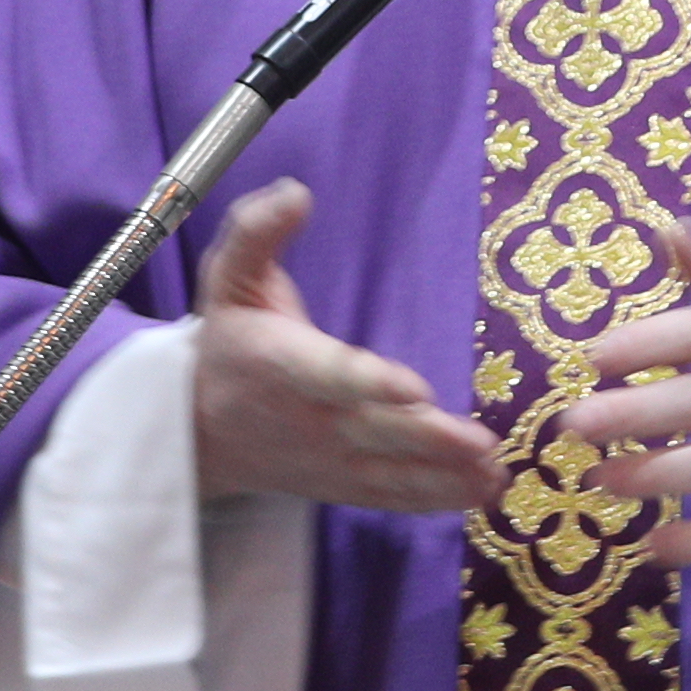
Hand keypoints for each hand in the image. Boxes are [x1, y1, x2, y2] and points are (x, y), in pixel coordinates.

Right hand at [188, 179, 500, 513]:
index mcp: (281, 363)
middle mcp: (308, 419)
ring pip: (389, 473)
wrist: (197, 429)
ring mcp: (328, 458)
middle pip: (375, 432)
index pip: (331, 375)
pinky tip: (480, 492)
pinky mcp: (341, 484)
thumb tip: (297, 192)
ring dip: (444, 476)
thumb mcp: (227, 275)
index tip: (414, 388)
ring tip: (493, 474)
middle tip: (481, 443)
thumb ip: (257, 231)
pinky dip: (433, 498)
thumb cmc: (228, 340)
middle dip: (429, 440)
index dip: (370, 383)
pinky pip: (389, 496)